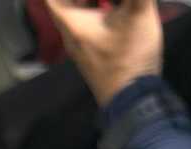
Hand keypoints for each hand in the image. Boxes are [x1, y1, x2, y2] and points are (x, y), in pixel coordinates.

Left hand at [46, 0, 163, 105]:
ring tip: (107, 1)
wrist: (133, 98)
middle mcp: (71, 34)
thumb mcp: (138, 14)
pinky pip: (88, 23)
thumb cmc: (129, 56)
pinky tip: (114, 7)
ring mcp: (81, 45)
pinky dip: (97, 10)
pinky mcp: (93, 52)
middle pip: (64, 4)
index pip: (52, 0)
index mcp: (72, 23)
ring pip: (77, 13)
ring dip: (89, 1)